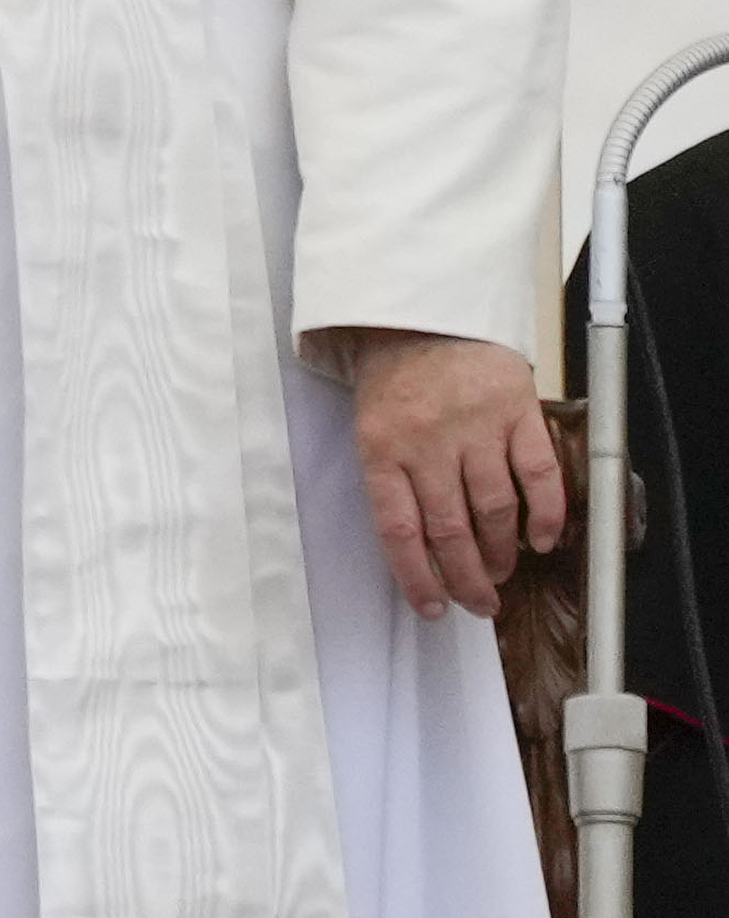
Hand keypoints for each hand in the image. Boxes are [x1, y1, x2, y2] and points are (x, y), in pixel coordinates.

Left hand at [328, 329, 568, 619]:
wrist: (422, 308)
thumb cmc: (392, 376)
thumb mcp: (371, 424)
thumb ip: (393, 479)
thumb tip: (419, 549)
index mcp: (381, 448)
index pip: (399, 531)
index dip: (417, 578)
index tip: (434, 609)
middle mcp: (428, 442)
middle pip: (452, 531)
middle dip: (468, 579)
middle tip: (480, 603)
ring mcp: (476, 427)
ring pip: (496, 511)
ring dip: (503, 553)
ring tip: (503, 572)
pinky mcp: (517, 411)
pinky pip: (539, 475)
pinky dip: (546, 515)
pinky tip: (543, 540)